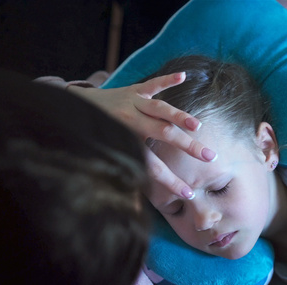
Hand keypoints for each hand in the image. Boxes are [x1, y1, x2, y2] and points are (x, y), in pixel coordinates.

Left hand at [67, 73, 216, 198]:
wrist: (76, 109)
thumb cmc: (96, 137)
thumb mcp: (110, 157)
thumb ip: (127, 174)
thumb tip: (138, 206)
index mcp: (126, 142)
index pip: (153, 167)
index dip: (171, 182)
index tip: (189, 194)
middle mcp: (131, 123)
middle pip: (164, 135)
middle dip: (188, 147)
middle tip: (210, 157)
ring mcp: (134, 104)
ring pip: (161, 110)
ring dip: (180, 117)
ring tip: (197, 126)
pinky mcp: (135, 90)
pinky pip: (153, 84)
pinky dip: (167, 80)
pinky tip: (184, 76)